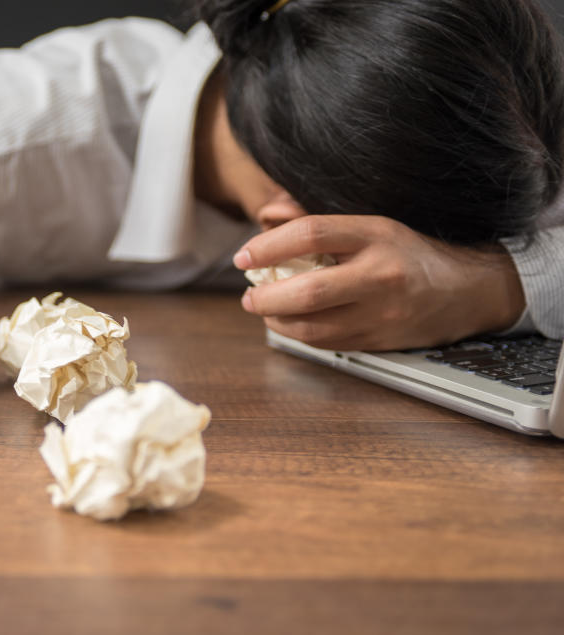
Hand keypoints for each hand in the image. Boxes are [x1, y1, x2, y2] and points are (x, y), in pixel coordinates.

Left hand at [234, 215, 525, 350]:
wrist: (465, 291)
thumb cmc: (407, 253)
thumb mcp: (371, 225)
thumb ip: (317, 222)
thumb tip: (267, 215)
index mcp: (376, 235)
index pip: (311, 233)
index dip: (268, 246)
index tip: (243, 257)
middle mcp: (380, 274)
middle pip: (308, 291)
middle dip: (266, 297)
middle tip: (248, 295)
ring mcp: (381, 313)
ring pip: (312, 326)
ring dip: (277, 321)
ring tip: (264, 309)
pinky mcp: (378, 341)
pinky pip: (325, 343)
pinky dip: (298, 335)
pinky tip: (289, 323)